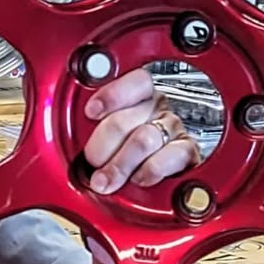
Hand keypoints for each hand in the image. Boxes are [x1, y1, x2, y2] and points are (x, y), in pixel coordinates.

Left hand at [83, 67, 199, 194]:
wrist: (171, 179)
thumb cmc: (129, 151)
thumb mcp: (109, 134)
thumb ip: (96, 127)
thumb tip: (76, 136)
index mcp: (142, 96)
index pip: (136, 82)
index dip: (112, 95)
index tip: (91, 112)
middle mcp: (159, 110)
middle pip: (124, 120)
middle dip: (101, 147)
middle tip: (93, 163)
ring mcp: (174, 131)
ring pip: (142, 141)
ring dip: (118, 166)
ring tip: (104, 181)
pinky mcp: (187, 155)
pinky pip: (167, 159)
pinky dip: (148, 172)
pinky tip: (138, 178)